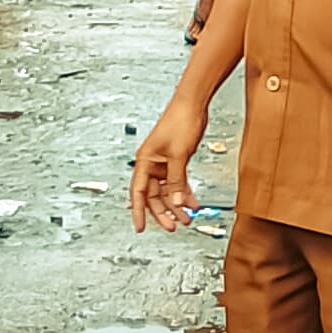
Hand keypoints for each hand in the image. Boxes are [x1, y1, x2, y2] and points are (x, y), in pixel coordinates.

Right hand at [130, 100, 205, 231]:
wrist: (193, 104)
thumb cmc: (180, 122)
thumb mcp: (178, 155)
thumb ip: (176, 180)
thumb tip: (176, 202)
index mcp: (145, 161)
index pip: (138, 193)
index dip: (138, 211)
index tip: (140, 227)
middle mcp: (152, 164)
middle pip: (153, 196)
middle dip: (164, 212)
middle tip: (173, 226)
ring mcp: (164, 163)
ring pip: (167, 191)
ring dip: (176, 205)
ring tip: (187, 218)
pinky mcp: (176, 161)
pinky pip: (178, 183)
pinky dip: (185, 193)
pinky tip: (193, 203)